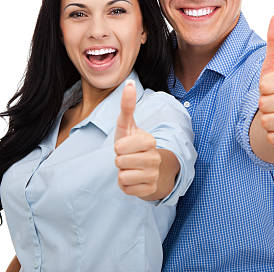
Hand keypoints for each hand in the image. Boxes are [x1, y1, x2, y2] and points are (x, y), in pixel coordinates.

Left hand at [114, 80, 161, 197]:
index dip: (118, 146)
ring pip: (122, 176)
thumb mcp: (128, 126)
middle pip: (120, 162)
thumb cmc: (133, 144)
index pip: (120, 146)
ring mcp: (153, 175)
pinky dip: (125, 186)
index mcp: (150, 141)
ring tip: (130, 168)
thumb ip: (127, 106)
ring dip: (121, 173)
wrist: (149, 169)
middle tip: (127, 158)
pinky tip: (134, 179)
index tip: (126, 146)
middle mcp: (155, 158)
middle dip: (119, 160)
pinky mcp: (149, 191)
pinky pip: (126, 189)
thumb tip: (129, 82)